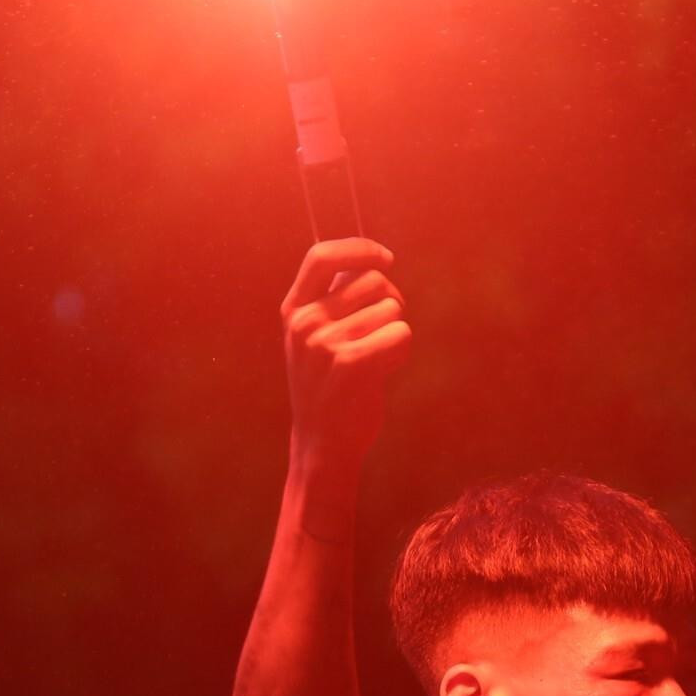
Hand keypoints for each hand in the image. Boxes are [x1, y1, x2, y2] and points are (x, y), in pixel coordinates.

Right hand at [281, 238, 409, 468]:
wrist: (322, 445)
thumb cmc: (329, 387)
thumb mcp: (315, 340)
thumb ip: (334, 301)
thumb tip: (369, 261)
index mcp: (293, 310)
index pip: (322, 256)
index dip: (359, 250)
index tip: (386, 258)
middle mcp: (305, 323)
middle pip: (373, 281)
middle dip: (391, 301)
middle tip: (383, 332)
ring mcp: (325, 343)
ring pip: (392, 309)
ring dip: (396, 332)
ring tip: (377, 360)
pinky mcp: (351, 364)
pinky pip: (400, 334)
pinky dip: (402, 351)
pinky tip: (384, 372)